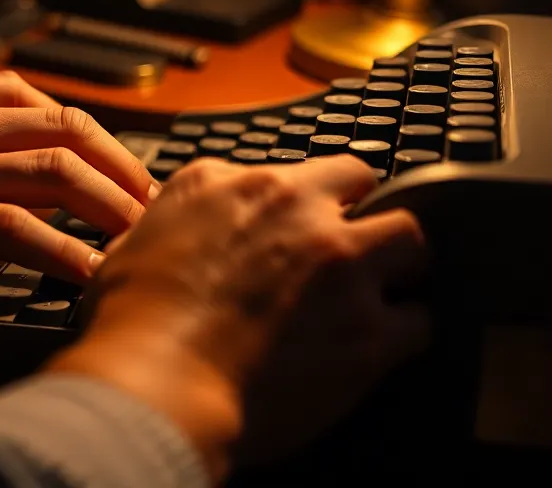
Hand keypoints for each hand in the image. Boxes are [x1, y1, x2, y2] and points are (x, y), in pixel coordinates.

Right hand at [0, 71, 158, 303]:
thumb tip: (12, 200)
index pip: (39, 98)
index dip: (94, 133)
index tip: (122, 165)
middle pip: (66, 126)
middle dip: (123, 165)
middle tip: (153, 204)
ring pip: (54, 168)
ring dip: (112, 202)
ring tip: (140, 236)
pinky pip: (14, 227)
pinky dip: (64, 251)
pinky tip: (89, 272)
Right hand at [48, 156, 428, 478]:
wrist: (156, 384)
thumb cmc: (133, 324)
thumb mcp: (138, 238)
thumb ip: (179, 215)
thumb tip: (182, 220)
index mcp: (243, 186)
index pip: (306, 168)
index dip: (316, 198)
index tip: (312, 219)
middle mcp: (300, 212)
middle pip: (370, 185)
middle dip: (365, 216)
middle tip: (351, 252)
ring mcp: (342, 268)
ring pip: (411, 240)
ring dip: (399, 266)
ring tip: (381, 293)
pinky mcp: (368, 331)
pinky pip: (418, 323)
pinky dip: (404, 336)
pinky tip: (383, 349)